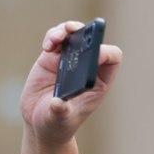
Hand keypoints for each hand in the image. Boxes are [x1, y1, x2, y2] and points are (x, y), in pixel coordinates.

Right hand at [20, 22, 121, 143]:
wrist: (41, 122)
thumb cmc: (58, 123)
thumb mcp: (60, 120)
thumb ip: (60, 112)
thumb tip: (58, 104)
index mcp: (98, 81)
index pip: (112, 58)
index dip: (106, 52)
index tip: (93, 55)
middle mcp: (85, 67)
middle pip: (92, 41)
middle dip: (85, 32)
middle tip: (73, 31)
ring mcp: (69, 60)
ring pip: (73, 35)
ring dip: (65, 30)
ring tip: (56, 38)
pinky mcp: (51, 58)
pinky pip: (55, 39)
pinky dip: (52, 37)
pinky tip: (47, 46)